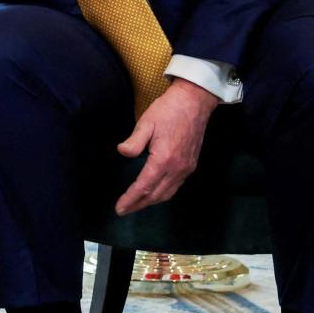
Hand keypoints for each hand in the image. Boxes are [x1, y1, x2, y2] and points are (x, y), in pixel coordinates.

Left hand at [113, 79, 218, 215]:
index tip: (119, 208)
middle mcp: (177, 168)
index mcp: (164, 159)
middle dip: (138, 205)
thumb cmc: (168, 110)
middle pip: (156, 195)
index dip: (130, 199)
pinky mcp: (191, 165)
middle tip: (123, 210)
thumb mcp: (146, 122)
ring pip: (167, 194)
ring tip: (136, 205)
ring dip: (151, 202)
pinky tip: (154, 193)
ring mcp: (186, 168)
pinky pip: (175, 186)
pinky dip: (163, 194)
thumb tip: (122, 153)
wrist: (194, 102)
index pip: (144, 187)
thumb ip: (134, 142)